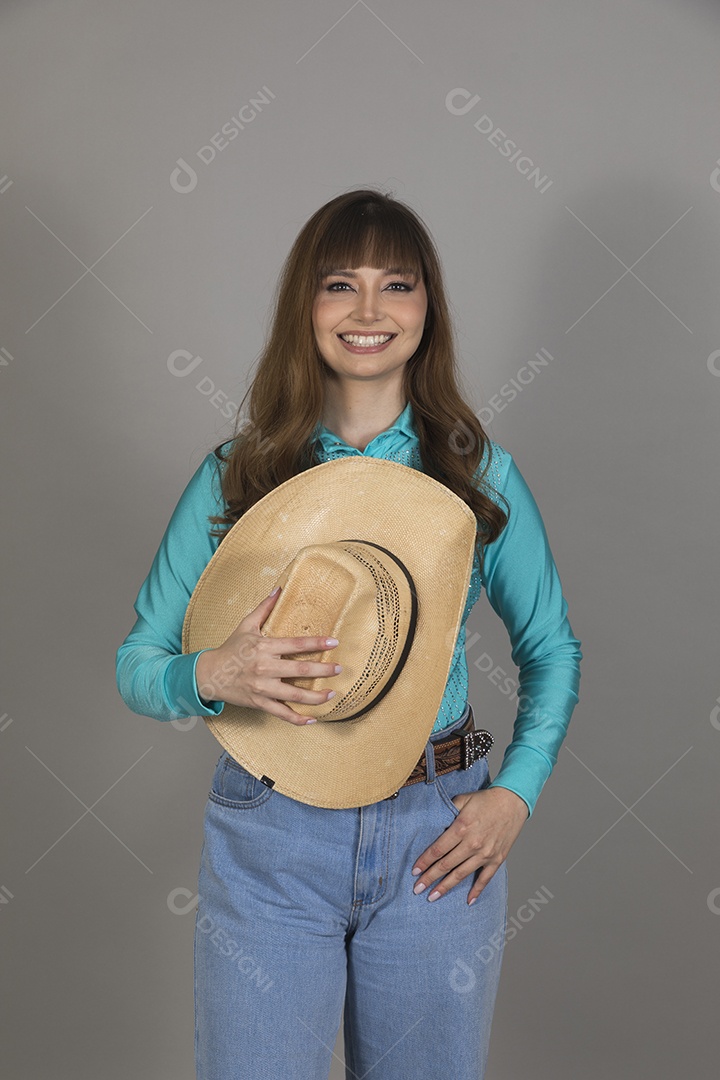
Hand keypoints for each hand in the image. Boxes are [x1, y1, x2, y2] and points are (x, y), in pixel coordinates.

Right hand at [194, 586, 341, 725]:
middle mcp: (265, 668)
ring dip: (316, 696)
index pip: (296, 645)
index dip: (317, 643)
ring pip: (295, 696)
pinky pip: (282, 714)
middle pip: (300, 671)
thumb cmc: (230, 649)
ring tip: (332, 694)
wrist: (210, 674)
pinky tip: (312, 718)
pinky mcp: (260, 703)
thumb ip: (264, 607)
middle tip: (338, 669)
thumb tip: (279, 588)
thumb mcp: (246, 625)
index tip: (334, 642)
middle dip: (323, 670)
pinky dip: (298, 719)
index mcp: (264, 647)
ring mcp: (263, 688)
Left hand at [410, 786, 528, 904]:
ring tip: (432, 897)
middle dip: (429, 878)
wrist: (512, 802)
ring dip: (445, 887)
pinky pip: (485, 879)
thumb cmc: (486, 800)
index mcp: (461, 827)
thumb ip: (446, 811)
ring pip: (461, 874)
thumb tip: (433, 822)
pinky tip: (468, 901)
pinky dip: (476, 891)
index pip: (438, 849)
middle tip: (417, 889)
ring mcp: (485, 854)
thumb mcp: (463, 799)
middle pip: (446, 865)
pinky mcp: (497, 859)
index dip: (424, 861)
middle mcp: (472, 843)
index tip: (414, 871)